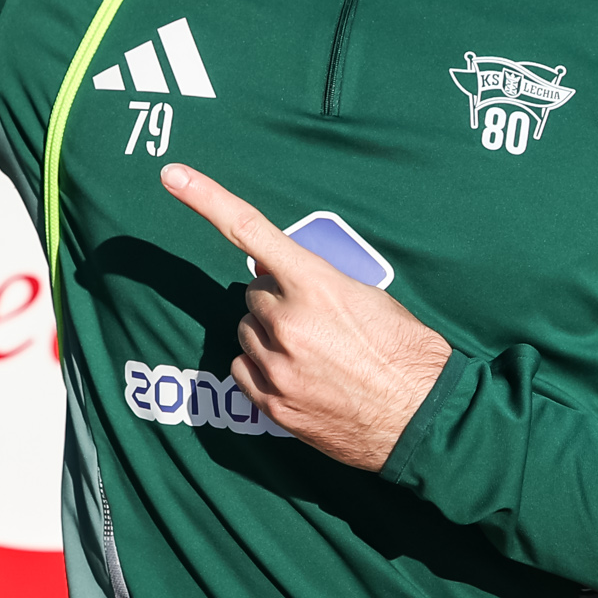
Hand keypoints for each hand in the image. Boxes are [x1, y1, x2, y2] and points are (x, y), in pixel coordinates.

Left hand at [160, 163, 454, 471]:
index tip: (173, 176)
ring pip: (247, 330)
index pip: (251, 232)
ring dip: (270, 333)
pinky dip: (262, 366)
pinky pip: (242, 368)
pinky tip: (299, 373)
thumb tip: (285, 274)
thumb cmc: (409, 355)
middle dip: (278, 298)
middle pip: (255, 292)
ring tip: (316, 350)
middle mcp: (287, 323)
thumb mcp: (371, 298)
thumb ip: (319, 281)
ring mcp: (276, 367)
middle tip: (318, 318)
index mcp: (316, 286)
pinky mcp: (271, 403)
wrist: (424, 420)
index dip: (207, 199)